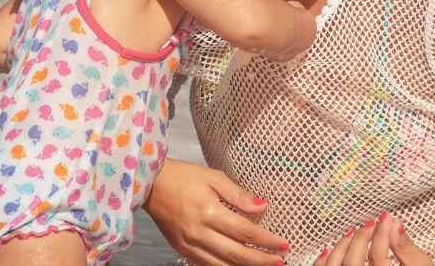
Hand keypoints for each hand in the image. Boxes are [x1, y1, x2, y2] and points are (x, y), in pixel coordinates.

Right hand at [144, 158, 289, 265]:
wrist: (150, 184)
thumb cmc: (183, 176)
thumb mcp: (212, 177)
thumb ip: (237, 194)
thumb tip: (262, 206)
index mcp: (209, 212)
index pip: (245, 232)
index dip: (266, 240)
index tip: (283, 243)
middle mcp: (200, 233)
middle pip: (238, 254)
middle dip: (262, 260)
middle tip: (280, 261)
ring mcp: (190, 245)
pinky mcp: (183, 250)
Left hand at [312, 213, 433, 265]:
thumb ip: (406, 248)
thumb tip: (395, 223)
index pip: (378, 258)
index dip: (382, 234)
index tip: (386, 218)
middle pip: (353, 263)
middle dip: (360, 239)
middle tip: (371, 223)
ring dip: (342, 245)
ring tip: (354, 231)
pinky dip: (324, 260)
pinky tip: (329, 249)